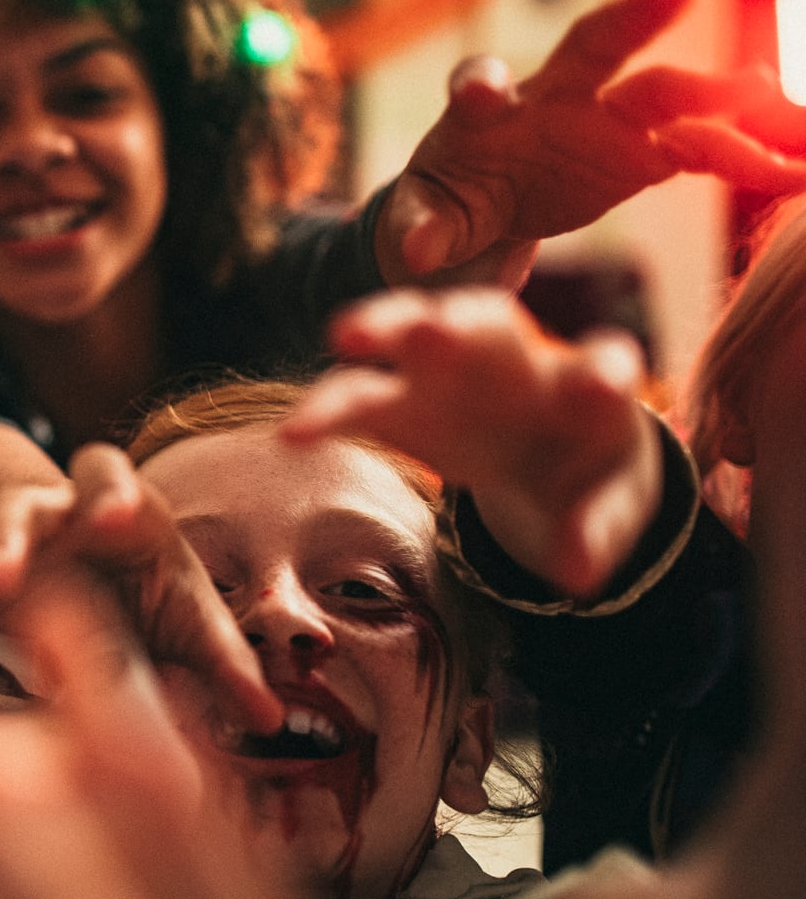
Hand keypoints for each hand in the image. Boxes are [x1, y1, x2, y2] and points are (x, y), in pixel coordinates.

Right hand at [0, 444, 281, 734]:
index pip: (110, 476)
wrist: (78, 544)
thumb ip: (220, 658)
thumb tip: (269, 716)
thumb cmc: (141, 580)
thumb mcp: (183, 612)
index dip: (110, 491)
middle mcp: (45, 510)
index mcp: (111, 507)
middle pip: (22, 511)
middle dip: (8, 539)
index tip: (111, 514)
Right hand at [284, 288, 658, 597]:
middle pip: (488, 324)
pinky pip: (357, 398)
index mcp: (586, 386)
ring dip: (382, 329)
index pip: (602, 365)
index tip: (596, 390)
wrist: (546, 461)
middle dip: (459, 325)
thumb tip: (577, 574)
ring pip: (413, 331)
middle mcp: (515, 361)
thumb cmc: (583, 475)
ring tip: (344, 337)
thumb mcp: (605, 508)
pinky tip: (294, 435)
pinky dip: (326, 411)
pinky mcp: (399, 402)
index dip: (600, 375)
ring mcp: (450, 372)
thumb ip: (594, 531)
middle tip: (433, 330)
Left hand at [379, 0, 805, 286]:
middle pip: (594, 46)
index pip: (477, 80)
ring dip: (722, 96)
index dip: (478, 84)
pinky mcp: (646, 152)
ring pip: (667, 93)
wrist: (489, 206)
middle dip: (633, 15)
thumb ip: (423, 229)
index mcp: (485, 112)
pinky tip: (795, 170)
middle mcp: (553, 95)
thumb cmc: (449, 202)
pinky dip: (747, 159)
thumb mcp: (428, 221)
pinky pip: (703, 148)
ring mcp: (607, 118)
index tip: (480, 95)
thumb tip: (414, 250)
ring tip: (780, 102)